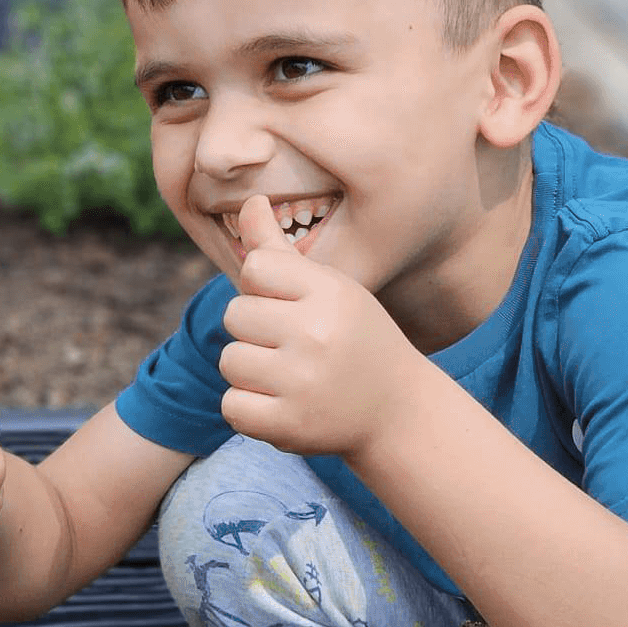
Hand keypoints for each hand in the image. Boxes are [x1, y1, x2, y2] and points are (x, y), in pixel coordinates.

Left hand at [218, 196, 419, 460]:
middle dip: (255, 331)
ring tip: (289, 376)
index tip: (294, 307)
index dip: (265, 289)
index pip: (255, 268)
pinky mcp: (289, 425)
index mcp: (329, 292)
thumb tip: (250, 201)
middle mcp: (316, 334)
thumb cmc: (354, 338)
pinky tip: (282, 405)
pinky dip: (249, 408)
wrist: (397, 411)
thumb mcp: (329, 288)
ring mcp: (302, 382)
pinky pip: (232, 406)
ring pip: (229, 361)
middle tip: (293, 347)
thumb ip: (280, 251)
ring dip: (250, 371)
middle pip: (235, 315)